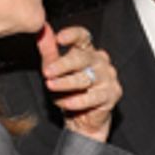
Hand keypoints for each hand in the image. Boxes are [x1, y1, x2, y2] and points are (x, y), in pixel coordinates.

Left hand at [37, 24, 120, 142]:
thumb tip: (42, 35)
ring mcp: (109, 77)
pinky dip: (78, 101)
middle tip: (47, 72)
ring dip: (66, 83)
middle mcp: (100, 61)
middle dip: (63, 65)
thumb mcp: (57, 73)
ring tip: (52, 86)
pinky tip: (66, 103)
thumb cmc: (70, 93)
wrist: (83, 120)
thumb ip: (50, 55)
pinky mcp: (113, 94)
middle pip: (82, 58)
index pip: (83, 36)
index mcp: (87, 51)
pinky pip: (94, 97)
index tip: (59, 38)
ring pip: (86, 78)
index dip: (72, 35)